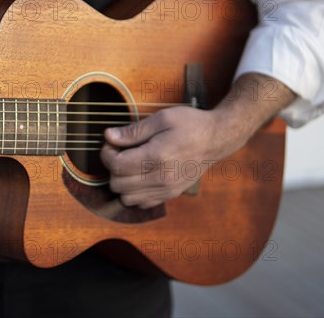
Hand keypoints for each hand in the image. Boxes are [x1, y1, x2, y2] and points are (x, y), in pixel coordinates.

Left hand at [100, 73, 295, 208]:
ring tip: (130, 164)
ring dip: (122, 182)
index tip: (112, 143)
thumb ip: (133, 131)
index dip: (106, 154)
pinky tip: (140, 175)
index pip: (116, 166)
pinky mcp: (171, 195)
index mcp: (158, 157)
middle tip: (120, 151)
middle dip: (112, 167)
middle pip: (117, 184)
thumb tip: (108, 137)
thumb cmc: (190, 124)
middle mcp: (162, 178)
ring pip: (127, 198)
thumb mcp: (162, 118)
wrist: (217, 139)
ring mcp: (167, 190)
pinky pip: (141, 204)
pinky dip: (134, 192)